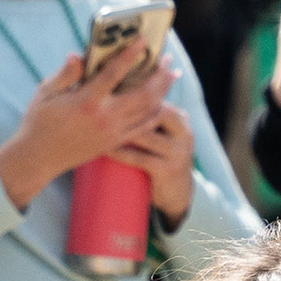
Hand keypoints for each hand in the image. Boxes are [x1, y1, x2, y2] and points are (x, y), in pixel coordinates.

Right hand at [0, 49, 172, 208]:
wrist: (38, 158)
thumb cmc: (39, 121)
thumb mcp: (45, 92)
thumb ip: (66, 73)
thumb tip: (80, 54)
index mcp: (86, 101)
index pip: (114, 73)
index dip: (131, 55)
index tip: (144, 40)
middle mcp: (104, 118)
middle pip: (143, 94)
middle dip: (159, 75)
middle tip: (168, 59)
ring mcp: (112, 132)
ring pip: (148, 111)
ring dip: (163, 92)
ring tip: (172, 76)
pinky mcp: (114, 142)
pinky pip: (143, 128)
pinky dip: (156, 113)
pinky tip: (162, 102)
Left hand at [109, 100, 196, 225]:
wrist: (176, 193)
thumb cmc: (160, 157)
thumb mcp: (160, 134)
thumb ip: (146, 115)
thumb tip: (119, 92)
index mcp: (180, 118)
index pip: (156, 98)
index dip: (133, 91)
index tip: (107, 87)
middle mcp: (183, 132)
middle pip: (153, 112)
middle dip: (127, 108)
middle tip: (99, 103)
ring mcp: (177, 152)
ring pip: (145, 135)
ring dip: (120, 129)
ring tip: (97, 123)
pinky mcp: (168, 170)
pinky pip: (140, 158)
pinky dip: (121, 153)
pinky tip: (105, 148)